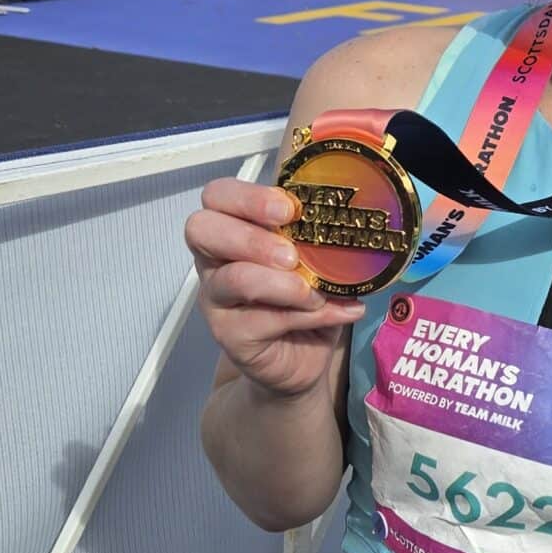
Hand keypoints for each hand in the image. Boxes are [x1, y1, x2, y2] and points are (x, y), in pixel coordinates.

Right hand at [185, 177, 363, 396]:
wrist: (304, 356)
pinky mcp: (229, 335)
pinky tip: (338, 312)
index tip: (289, 209)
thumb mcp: (316, 258)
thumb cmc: (306, 295)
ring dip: (280, 284)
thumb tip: (349, 213)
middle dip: (250, 236)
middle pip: (202, 229)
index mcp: (233, 227)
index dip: (247, 197)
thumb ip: (320, 235)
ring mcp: (216, 299)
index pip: (217, 196)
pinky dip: (308, 316)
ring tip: (314, 293)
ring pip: (232, 280)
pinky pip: (263, 320)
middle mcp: (214, 259)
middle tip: (291, 255)